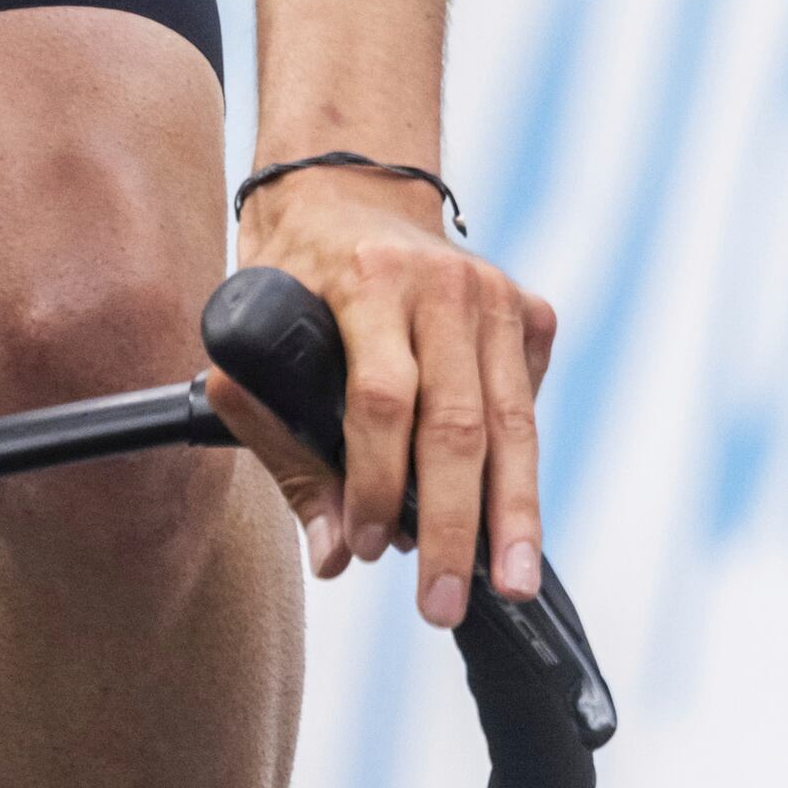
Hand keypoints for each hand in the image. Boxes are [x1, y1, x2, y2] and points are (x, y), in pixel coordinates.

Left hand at [214, 168, 557, 629]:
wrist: (349, 186)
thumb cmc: (293, 272)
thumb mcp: (257, 335)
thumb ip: (284, 444)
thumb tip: (334, 552)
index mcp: (367, 280)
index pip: (382, 399)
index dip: (377, 482)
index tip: (369, 546)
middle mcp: (443, 284)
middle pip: (457, 424)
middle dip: (453, 526)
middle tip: (441, 602)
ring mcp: (497, 295)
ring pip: (513, 423)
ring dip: (512, 516)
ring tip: (511, 585)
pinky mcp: (530, 312)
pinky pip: (526, 405)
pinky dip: (517, 465)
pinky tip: (509, 518)